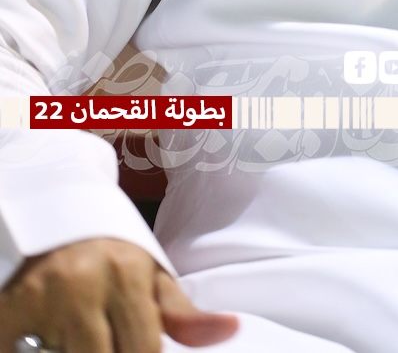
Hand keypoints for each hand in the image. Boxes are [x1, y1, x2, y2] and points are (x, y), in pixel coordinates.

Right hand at [0, 238, 238, 352]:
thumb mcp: (147, 271)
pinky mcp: (10, 309)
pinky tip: (45, 341)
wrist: (49, 205)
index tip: (133, 349)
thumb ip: (182, 312)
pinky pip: (24, 352)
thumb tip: (231, 329)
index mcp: (127, 274)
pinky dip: (34, 351)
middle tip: (108, 340)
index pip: (144, 352)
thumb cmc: (107, 247)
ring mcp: (43, 297)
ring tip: (82, 338)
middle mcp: (85, 283)